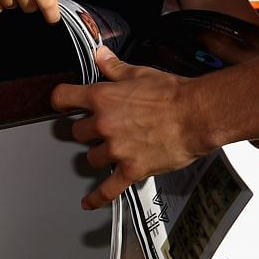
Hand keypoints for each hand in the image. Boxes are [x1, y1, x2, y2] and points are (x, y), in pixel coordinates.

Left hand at [52, 47, 205, 209]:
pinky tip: (89, 202)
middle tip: (99, 129)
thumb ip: (114, 68)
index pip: (63, 98)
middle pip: (76, 133)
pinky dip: (97, 198)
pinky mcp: (131, 170)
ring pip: (91, 158)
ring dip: (99, 155)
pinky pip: (107, 189)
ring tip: (112, 150)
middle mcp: (104, 123)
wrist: (196, 115)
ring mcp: (116, 149)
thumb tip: (100, 55)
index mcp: (102, 97)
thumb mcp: (139, 73)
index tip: (62, 106)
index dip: (61, 102)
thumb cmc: (173, 94)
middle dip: (86, 131)